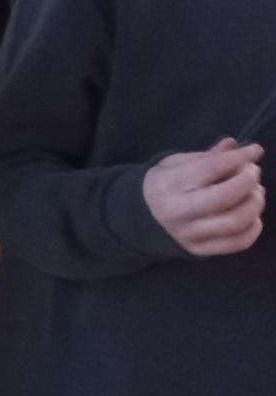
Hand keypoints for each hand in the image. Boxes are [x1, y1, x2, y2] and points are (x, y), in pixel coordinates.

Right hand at [143, 139, 264, 256]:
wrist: (141, 218)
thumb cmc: (164, 185)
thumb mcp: (176, 164)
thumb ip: (208, 156)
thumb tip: (236, 146)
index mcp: (169, 184)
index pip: (211, 167)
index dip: (239, 157)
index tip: (253, 150)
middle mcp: (178, 211)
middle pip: (226, 197)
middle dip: (248, 180)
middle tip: (253, 172)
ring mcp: (190, 234)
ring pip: (236, 221)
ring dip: (255, 203)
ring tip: (254, 192)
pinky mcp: (201, 250)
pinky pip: (238, 242)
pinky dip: (254, 227)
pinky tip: (252, 215)